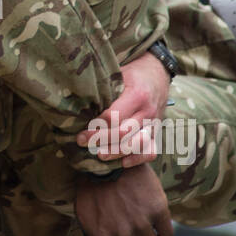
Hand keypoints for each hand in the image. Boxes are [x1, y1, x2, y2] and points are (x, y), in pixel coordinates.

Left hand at [74, 163, 173, 235]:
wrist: (108, 157)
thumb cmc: (93, 185)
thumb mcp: (84, 213)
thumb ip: (94, 235)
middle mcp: (122, 235)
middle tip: (131, 228)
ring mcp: (141, 223)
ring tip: (146, 227)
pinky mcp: (158, 211)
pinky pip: (168, 235)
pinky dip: (164, 231)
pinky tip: (157, 221)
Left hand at [75, 50, 172, 166]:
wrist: (158, 73)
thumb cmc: (133, 75)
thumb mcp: (119, 74)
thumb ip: (104, 89)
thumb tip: (77, 101)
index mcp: (137, 95)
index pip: (113, 116)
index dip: (95, 127)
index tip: (81, 132)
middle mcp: (147, 111)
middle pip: (123, 132)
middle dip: (101, 140)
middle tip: (83, 142)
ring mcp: (154, 123)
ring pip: (137, 144)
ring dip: (117, 152)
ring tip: (100, 154)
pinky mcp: (156, 132)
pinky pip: (151, 151)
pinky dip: (138, 158)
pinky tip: (123, 162)